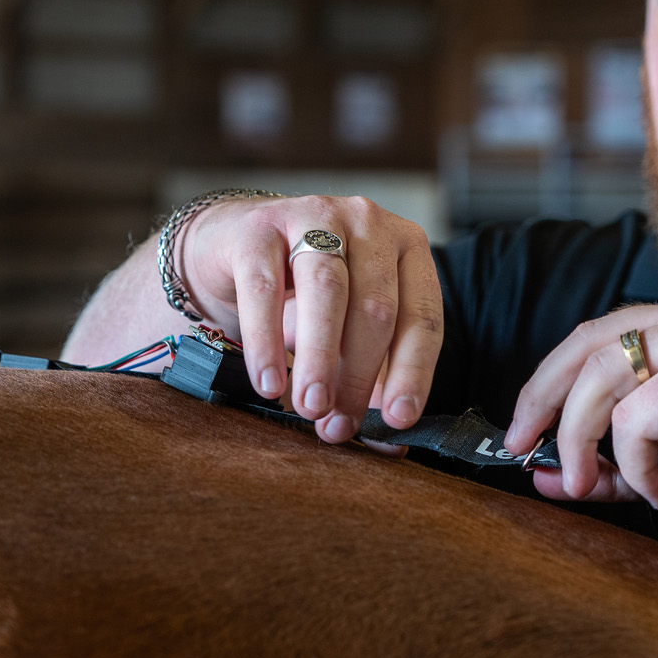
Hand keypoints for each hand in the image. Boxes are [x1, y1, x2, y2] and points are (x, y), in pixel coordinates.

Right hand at [181, 196, 442, 442]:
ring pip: (327, 292)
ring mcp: (313, 216)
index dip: (413, 373)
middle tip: (336, 425)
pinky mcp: (258, 226)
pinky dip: (266, 343)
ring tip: (309, 407)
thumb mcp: (347, 331)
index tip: (397, 419)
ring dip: (319, 360)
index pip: (422, 316)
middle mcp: (368, 223)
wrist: (235, 243)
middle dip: (358, 376)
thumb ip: (372, 378)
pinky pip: (264, 289)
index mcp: (407, 248)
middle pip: (376, 308)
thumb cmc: (305, 293)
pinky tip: (268, 383)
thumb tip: (389, 442)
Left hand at [502, 296, 657, 540]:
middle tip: (526, 450)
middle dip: (544, 401)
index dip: (548, 379)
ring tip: (609, 483)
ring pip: (603, 378)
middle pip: (587, 346)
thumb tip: (542, 474)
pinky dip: (635, 462)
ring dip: (586, 440)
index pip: (597, 335)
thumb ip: (613, 461)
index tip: (521, 428)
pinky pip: (638, 416)